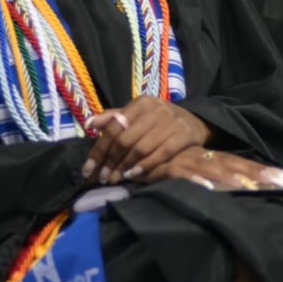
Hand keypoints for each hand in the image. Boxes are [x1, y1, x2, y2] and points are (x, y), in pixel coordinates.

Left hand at [83, 97, 210, 184]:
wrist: (194, 121)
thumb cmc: (159, 120)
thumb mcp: (137, 114)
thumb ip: (113, 118)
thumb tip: (89, 124)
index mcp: (141, 103)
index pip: (114, 127)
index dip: (99, 149)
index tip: (88, 169)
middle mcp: (156, 110)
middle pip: (125, 139)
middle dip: (111, 161)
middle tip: (103, 177)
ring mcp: (171, 122)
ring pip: (141, 148)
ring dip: (125, 166)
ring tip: (116, 179)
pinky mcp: (184, 134)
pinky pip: (162, 153)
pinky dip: (146, 166)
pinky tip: (135, 175)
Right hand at [144, 146, 282, 190]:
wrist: (134, 144)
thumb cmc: (164, 163)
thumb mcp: (190, 170)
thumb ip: (207, 178)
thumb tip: (233, 189)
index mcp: (210, 158)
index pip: (240, 163)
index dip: (261, 171)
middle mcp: (203, 158)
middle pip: (235, 166)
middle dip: (257, 174)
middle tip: (282, 182)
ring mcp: (187, 161)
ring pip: (214, 170)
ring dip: (232, 178)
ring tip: (251, 187)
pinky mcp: (169, 168)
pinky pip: (184, 175)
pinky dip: (196, 181)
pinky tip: (209, 188)